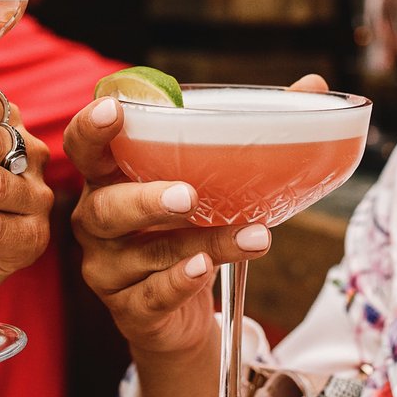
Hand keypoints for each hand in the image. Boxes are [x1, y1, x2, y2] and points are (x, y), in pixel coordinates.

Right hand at [63, 74, 328, 358]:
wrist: (178, 314)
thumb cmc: (187, 228)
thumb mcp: (211, 180)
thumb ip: (251, 131)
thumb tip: (313, 82)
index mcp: (108, 177)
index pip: (83, 147)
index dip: (91, 128)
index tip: (115, 110)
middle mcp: (96, 220)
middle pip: (105, 207)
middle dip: (146, 199)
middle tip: (189, 195)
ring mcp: (107, 268)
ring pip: (146, 253)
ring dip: (199, 242)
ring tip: (250, 234)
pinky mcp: (128, 309)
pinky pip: (152, 295)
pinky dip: (180, 282)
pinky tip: (205, 271)